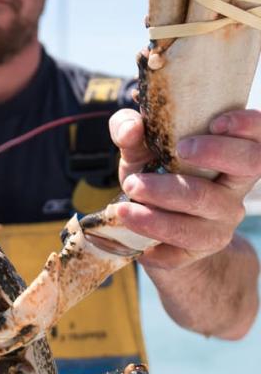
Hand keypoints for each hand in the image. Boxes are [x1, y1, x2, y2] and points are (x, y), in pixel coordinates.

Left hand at [109, 107, 260, 269]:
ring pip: (202, 206)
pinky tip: (127, 226)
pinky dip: (148, 234)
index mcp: (228, 157)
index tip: (216, 122)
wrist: (153, 237)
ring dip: (162, 200)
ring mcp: (220, 223)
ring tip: (126, 197)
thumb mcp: (139, 151)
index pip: (257, 138)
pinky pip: (179, 245)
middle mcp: (234, 190)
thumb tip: (131, 128)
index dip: (247, 125)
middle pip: (247, 164)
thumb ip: (130, 130)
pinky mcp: (198, 251)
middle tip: (177, 149)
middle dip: (212, 152)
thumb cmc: (153, 180)